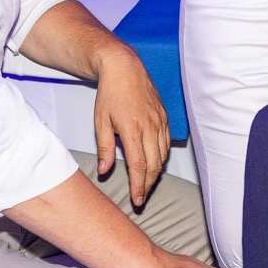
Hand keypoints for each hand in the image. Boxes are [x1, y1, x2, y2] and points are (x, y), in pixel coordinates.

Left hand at [94, 48, 168, 205]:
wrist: (124, 68)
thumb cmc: (110, 94)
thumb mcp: (100, 121)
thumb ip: (104, 148)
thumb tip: (104, 171)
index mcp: (132, 129)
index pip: (139, 166)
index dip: (139, 186)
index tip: (137, 200)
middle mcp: (150, 127)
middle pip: (155, 165)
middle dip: (149, 185)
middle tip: (142, 198)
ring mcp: (160, 122)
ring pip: (163, 155)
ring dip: (156, 173)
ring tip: (146, 184)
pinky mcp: (164, 117)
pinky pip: (167, 143)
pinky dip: (162, 157)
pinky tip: (155, 163)